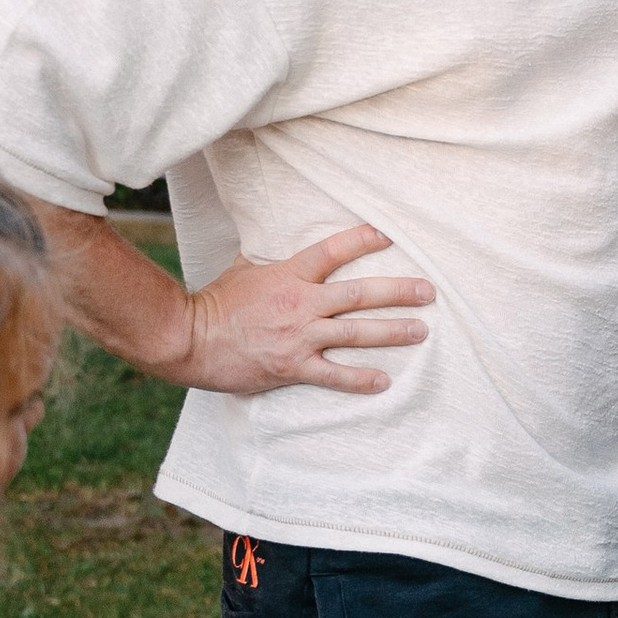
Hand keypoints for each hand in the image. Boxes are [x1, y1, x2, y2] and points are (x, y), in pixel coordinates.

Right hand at [175, 223, 433, 397]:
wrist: (189, 339)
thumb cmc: (214, 302)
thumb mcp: (243, 268)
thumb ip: (269, 258)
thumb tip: (276, 242)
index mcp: (288, 274)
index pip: (333, 251)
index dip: (361, 240)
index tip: (387, 236)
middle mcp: (300, 303)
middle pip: (359, 293)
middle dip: (398, 292)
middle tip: (428, 291)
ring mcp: (299, 336)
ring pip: (356, 332)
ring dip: (392, 332)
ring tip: (421, 330)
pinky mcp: (292, 366)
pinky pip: (334, 375)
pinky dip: (360, 379)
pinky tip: (384, 380)